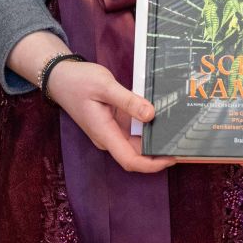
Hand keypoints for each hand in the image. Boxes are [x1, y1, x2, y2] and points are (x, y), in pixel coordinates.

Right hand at [43, 58, 176, 175]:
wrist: (60, 77)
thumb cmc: (79, 81)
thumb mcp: (105, 86)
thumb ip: (128, 101)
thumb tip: (151, 115)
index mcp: (104, 133)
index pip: (130, 160)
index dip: (153, 164)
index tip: (172, 157)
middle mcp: (108, 137)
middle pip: (136, 155)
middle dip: (158, 152)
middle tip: (182, 142)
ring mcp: (110, 130)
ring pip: (135, 143)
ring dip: (153, 141)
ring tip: (176, 131)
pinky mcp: (112, 122)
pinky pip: (132, 130)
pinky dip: (146, 128)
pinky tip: (160, 119)